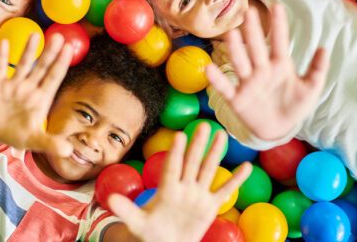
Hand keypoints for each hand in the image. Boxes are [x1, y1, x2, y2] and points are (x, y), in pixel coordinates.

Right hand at [0, 33, 73, 155]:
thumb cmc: (19, 134)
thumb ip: (50, 143)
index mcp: (41, 99)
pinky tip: (4, 42)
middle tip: (60, 36)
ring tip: (35, 34)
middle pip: (41, 67)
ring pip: (23, 65)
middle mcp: (30, 88)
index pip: (54, 78)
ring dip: (29, 50)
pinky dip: (2, 57)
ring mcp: (14, 85)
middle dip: (50, 53)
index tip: (70, 49)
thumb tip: (67, 151)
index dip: (61, 64)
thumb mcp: (35, 141)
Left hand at [109, 124, 250, 241]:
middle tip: (204, 124)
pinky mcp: (209, 206)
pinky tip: (246, 167)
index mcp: (167, 189)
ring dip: (216, 154)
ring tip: (222, 135)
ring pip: (208, 170)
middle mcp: (184, 187)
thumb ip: (126, 210)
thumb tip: (109, 199)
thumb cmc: (148, 232)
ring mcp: (197, 195)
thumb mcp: (136, 222)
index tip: (180, 135)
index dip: (177, 152)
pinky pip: (225, 191)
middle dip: (198, 145)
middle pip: (192, 162)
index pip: (173, 166)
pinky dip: (236, 180)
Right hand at [206, 4, 329, 141]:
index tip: (277, 6)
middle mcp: (262, 70)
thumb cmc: (294, 105)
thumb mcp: (310, 89)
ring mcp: (248, 83)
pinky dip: (217, 79)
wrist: (280, 129)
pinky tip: (209, 68)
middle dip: (253, 31)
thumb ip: (317, 70)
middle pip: (257, 48)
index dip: (279, 25)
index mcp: (280, 65)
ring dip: (236, 50)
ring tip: (232, 34)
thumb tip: (324, 48)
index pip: (280, 42)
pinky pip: (225, 87)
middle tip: (249, 12)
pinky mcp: (237, 99)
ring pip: (241, 63)